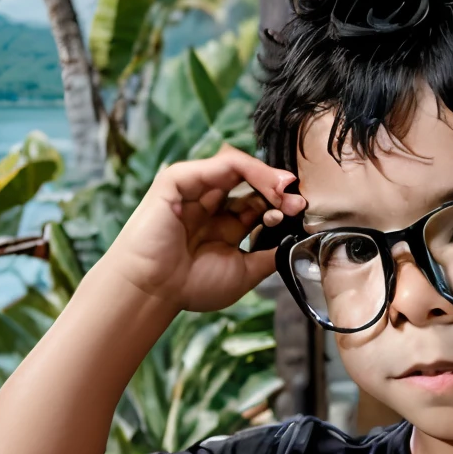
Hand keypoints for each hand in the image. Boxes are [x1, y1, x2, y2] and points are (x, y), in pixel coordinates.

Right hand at [102, 143, 306, 312]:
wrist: (153, 290)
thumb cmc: (189, 286)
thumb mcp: (243, 272)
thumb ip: (267, 254)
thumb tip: (294, 241)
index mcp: (223, 225)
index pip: (258, 204)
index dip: (280, 206)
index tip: (298, 214)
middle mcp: (210, 204)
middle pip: (251, 183)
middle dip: (278, 190)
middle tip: (297, 202)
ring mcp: (195, 189)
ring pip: (239, 167)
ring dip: (267, 176)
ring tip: (285, 191)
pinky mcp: (180, 179)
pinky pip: (221, 163)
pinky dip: (248, 168)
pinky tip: (267, 184)